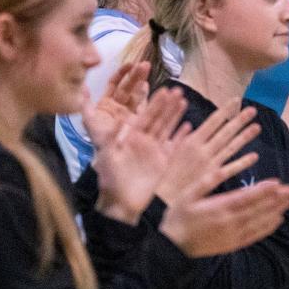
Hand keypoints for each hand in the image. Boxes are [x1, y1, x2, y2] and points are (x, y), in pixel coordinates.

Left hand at [86, 68, 184, 223]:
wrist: (121, 202)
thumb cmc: (109, 177)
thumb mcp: (104, 149)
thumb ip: (104, 129)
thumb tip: (99, 110)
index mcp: (129, 135)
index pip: (142, 113)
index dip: (150, 100)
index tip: (157, 86)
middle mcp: (142, 139)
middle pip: (156, 118)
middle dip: (165, 104)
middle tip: (176, 89)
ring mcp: (154, 150)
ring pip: (166, 128)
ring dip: (175, 114)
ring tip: (184, 100)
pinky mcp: (162, 162)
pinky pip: (173, 146)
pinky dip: (181, 137)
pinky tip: (189, 126)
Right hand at [154, 98, 263, 202]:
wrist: (164, 197)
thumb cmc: (165, 172)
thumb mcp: (168, 150)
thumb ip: (178, 135)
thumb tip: (187, 123)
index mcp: (192, 140)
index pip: (213, 121)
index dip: (226, 110)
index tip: (237, 100)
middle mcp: (203, 150)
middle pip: (225, 132)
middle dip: (240, 120)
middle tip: (253, 110)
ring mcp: (211, 164)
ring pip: (231, 148)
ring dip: (245, 137)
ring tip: (257, 127)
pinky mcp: (214, 178)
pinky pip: (232, 168)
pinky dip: (243, 162)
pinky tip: (254, 156)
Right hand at [159, 178, 288, 257]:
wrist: (174, 245)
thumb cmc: (178, 216)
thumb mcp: (187, 194)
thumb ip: (206, 182)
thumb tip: (221, 168)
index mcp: (218, 207)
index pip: (246, 197)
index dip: (263, 190)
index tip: (277, 182)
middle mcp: (229, 221)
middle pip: (257, 209)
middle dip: (275, 199)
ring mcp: (232, 234)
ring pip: (259, 222)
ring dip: (275, 212)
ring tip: (288, 203)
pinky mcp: (233, 244)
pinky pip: (254, 235)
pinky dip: (267, 228)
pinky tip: (277, 220)